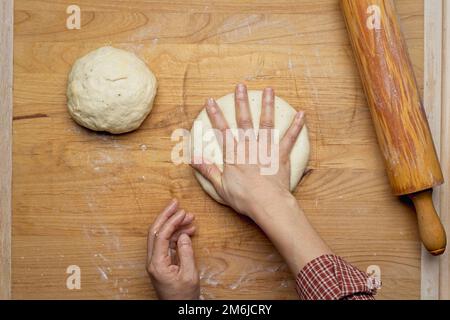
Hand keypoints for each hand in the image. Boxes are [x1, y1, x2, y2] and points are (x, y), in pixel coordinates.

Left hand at [146, 199, 199, 299]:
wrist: (179, 309)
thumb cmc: (183, 296)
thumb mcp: (189, 274)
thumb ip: (186, 253)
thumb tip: (184, 234)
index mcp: (157, 264)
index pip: (161, 236)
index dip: (171, 221)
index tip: (182, 211)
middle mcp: (153, 261)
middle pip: (155, 232)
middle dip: (166, 216)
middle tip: (176, 203)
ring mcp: (156, 262)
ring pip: (161, 236)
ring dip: (174, 225)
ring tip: (189, 218)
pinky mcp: (161, 263)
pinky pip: (166, 244)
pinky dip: (176, 235)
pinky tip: (188, 230)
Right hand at [191, 84, 304, 217]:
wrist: (267, 204)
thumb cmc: (244, 198)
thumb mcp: (220, 186)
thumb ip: (207, 170)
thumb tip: (192, 159)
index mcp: (234, 154)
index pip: (222, 130)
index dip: (215, 115)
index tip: (210, 101)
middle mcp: (249, 146)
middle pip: (244, 120)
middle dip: (241, 102)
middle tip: (240, 86)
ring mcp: (266, 149)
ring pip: (266, 123)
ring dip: (267, 105)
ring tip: (269, 90)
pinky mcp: (281, 155)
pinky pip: (289, 138)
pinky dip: (296, 125)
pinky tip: (301, 114)